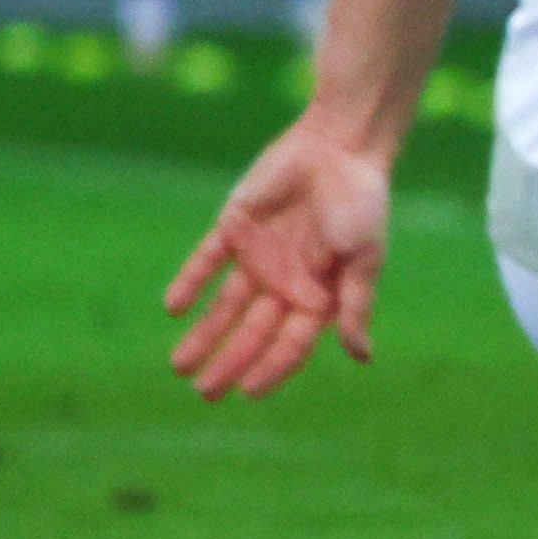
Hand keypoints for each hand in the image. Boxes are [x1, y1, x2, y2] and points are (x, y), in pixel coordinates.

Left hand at [165, 116, 400, 398]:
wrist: (338, 146)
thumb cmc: (361, 203)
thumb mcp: (363, 258)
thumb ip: (355, 305)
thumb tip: (362, 358)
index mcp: (318, 293)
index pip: (291, 342)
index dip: (271, 367)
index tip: (248, 391)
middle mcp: (284, 281)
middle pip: (252, 331)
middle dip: (229, 361)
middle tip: (203, 392)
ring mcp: (257, 256)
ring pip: (224, 305)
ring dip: (203, 334)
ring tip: (179, 366)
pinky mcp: (234, 228)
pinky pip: (206, 261)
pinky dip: (189, 283)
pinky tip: (174, 308)